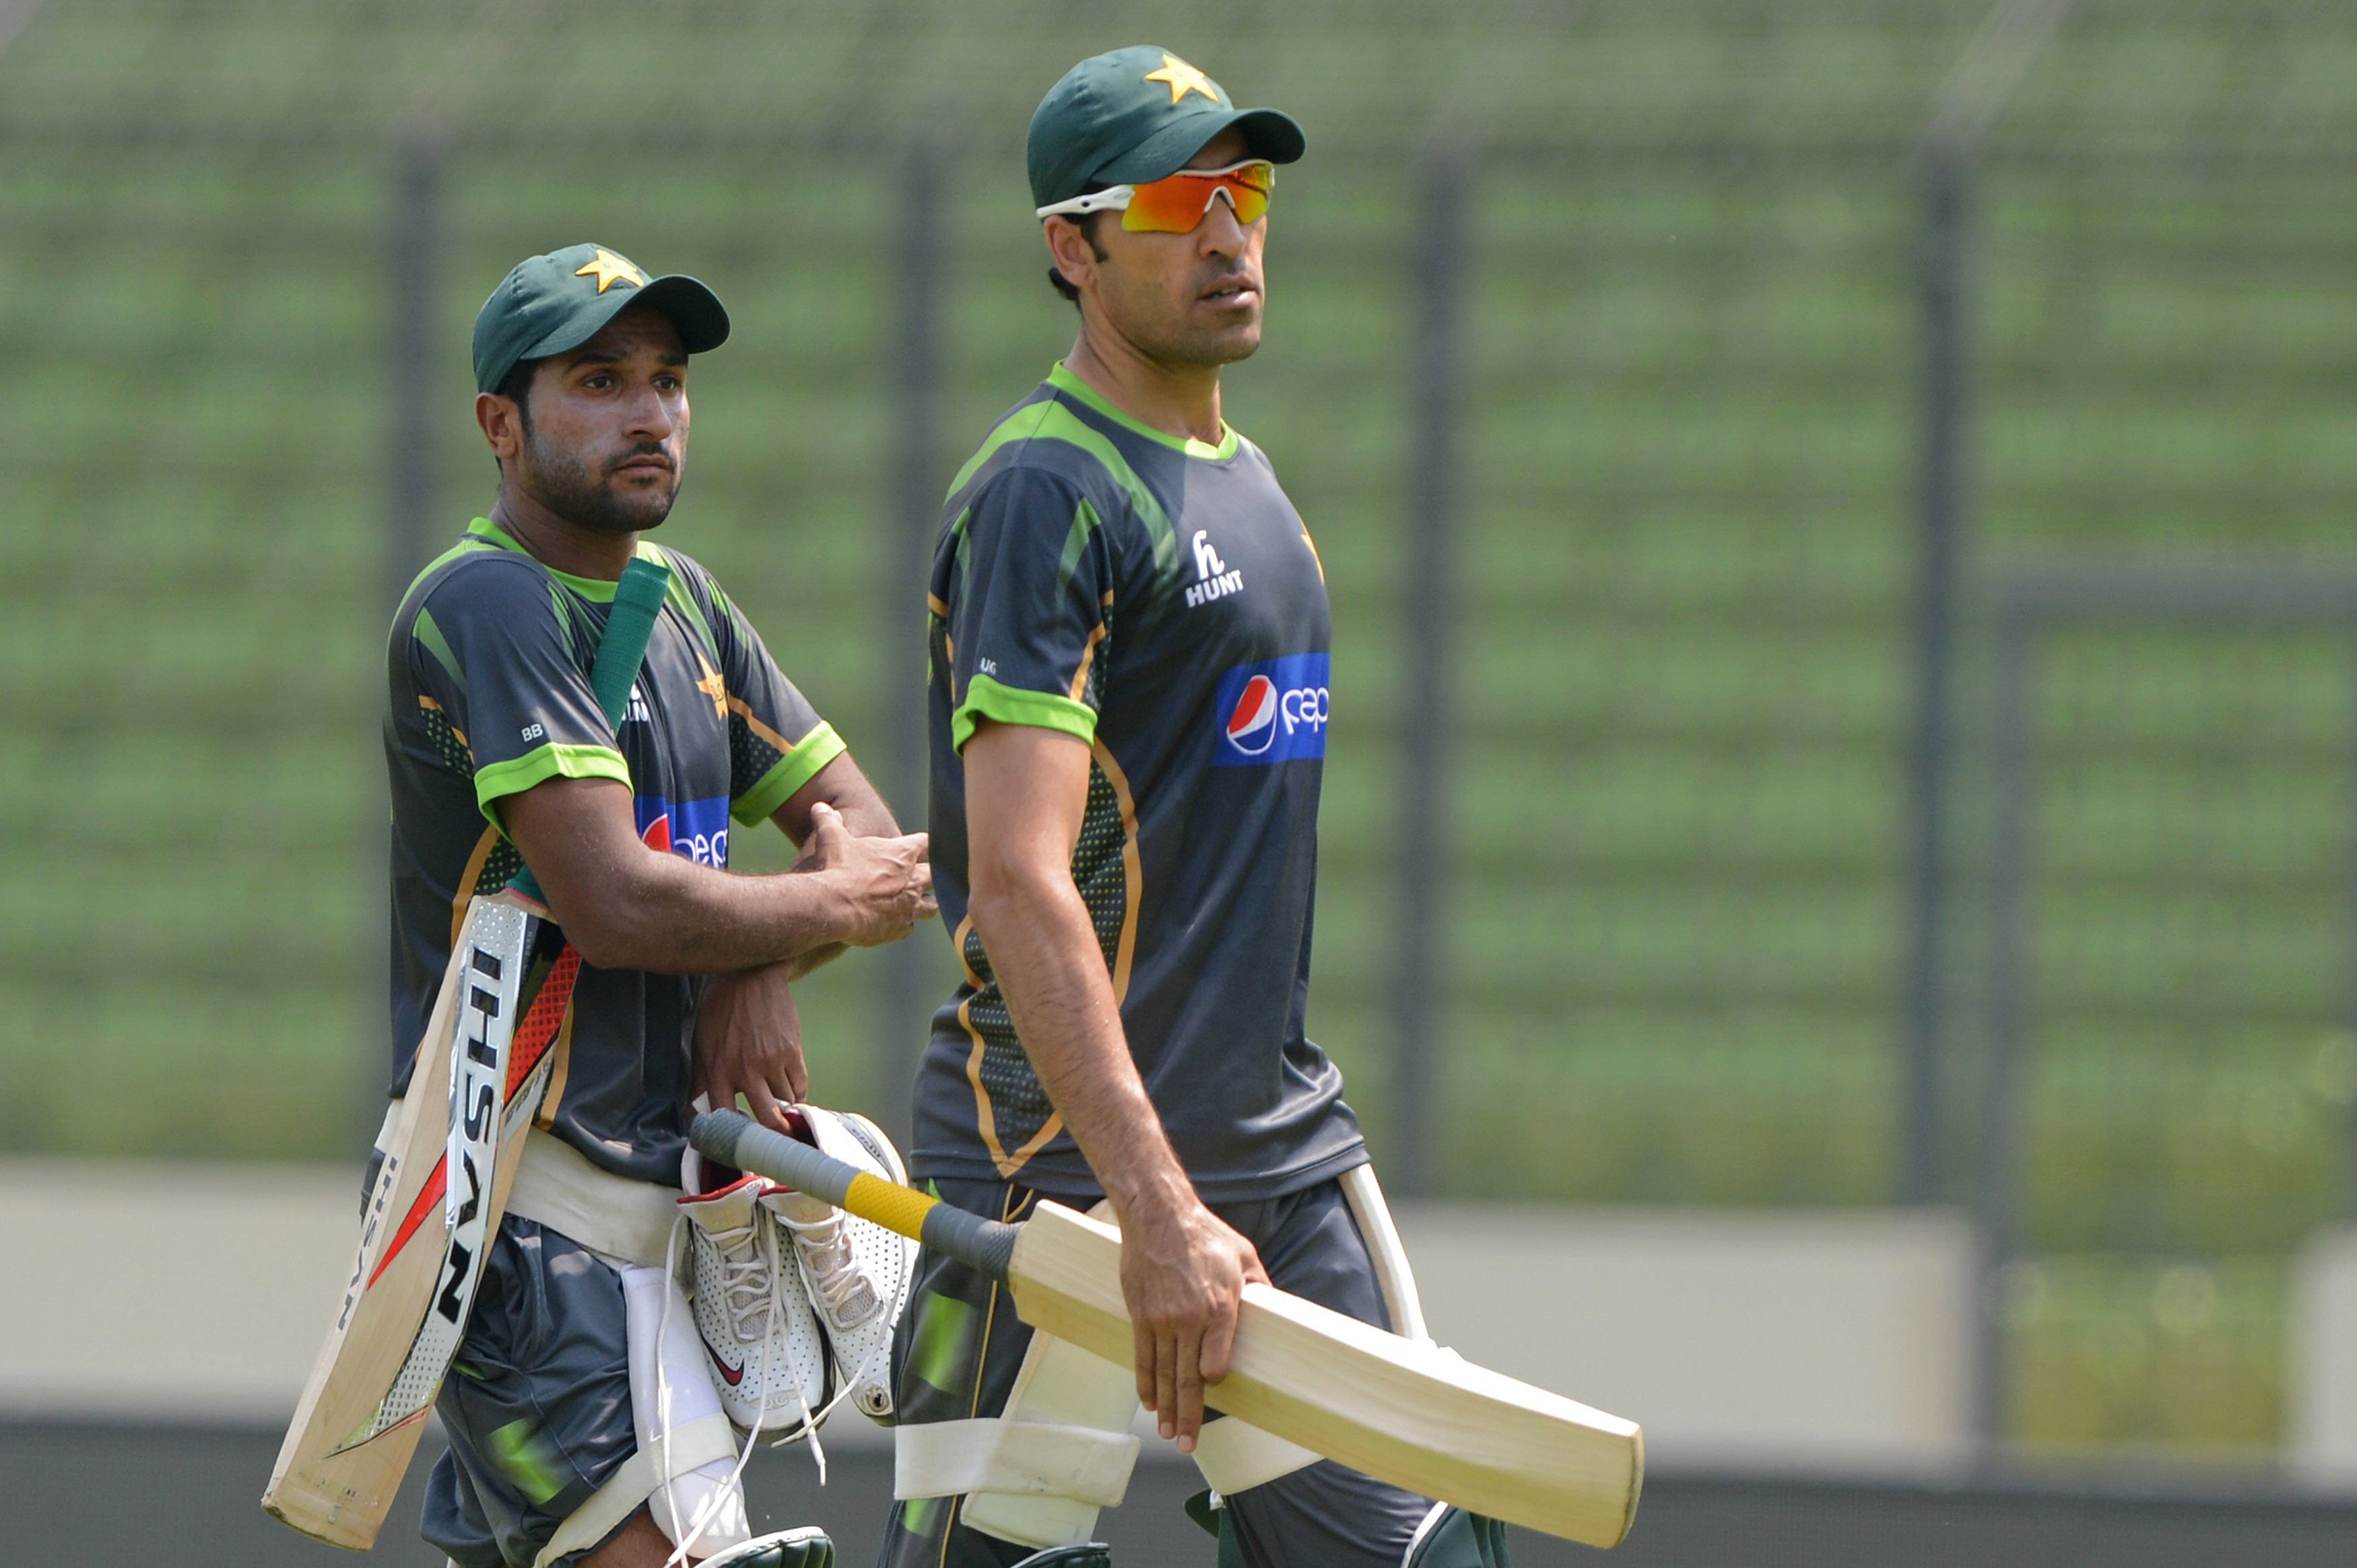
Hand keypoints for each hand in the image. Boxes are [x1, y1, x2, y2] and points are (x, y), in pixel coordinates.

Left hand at [691, 961, 806, 1132]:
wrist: (750, 978)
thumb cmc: (721, 1011)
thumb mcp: (702, 1044)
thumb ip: (698, 1081)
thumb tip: (689, 1113)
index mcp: (719, 1071)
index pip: (725, 1117)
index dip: (734, 1136)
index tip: (741, 1146)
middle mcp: (746, 1070)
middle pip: (766, 1118)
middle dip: (773, 1136)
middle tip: (775, 1143)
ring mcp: (772, 1061)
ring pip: (786, 1103)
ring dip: (785, 1113)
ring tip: (783, 1117)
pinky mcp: (792, 1051)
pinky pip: (799, 1085)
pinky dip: (797, 1096)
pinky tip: (791, 1097)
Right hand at [799, 801, 936, 945]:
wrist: (833, 906)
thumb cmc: (835, 868)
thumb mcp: (831, 839)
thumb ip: (829, 821)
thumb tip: (820, 807)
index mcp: (903, 854)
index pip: (929, 843)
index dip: (926, 844)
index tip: (921, 846)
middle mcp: (913, 879)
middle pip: (938, 875)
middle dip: (932, 875)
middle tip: (922, 876)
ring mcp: (909, 906)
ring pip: (932, 906)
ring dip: (925, 903)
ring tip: (914, 901)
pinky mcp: (899, 928)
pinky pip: (909, 927)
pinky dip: (903, 924)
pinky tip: (893, 921)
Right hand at [1117, 1192, 1268, 1452]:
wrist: (1160, 1217)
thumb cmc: (1206, 1235)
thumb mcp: (1245, 1257)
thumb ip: (1260, 1287)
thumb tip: (1276, 1310)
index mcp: (1221, 1309)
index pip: (1215, 1365)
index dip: (1214, 1381)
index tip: (1213, 1386)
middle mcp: (1189, 1321)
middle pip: (1186, 1380)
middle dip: (1188, 1416)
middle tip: (1186, 1445)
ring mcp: (1162, 1321)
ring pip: (1162, 1375)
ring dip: (1165, 1408)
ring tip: (1168, 1433)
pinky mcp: (1141, 1316)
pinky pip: (1142, 1358)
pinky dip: (1144, 1383)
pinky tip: (1149, 1402)